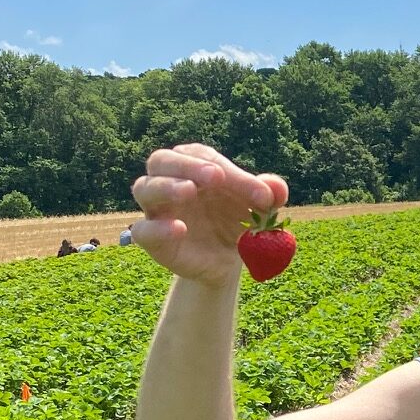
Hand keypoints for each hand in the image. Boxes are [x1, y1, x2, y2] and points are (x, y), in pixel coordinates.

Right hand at [131, 145, 287, 285]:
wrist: (226, 262)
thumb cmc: (237, 223)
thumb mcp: (259, 210)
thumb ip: (269, 195)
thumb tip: (277, 189)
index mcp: (194, 166)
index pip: (205, 158)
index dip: (232, 173)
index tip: (261, 195)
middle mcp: (169, 181)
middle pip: (162, 160)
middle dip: (188, 165)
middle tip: (214, 176)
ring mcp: (157, 210)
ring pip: (144, 188)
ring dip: (166, 186)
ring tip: (188, 192)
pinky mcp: (151, 239)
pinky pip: (142, 230)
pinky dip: (157, 228)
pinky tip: (179, 230)